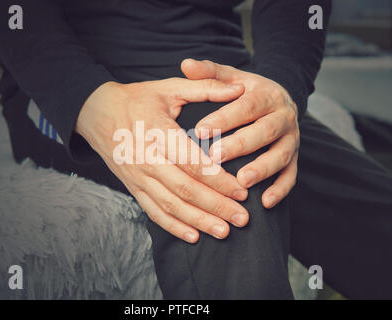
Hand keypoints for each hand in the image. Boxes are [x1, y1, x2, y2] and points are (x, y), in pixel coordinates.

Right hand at [76, 78, 249, 242]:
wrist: (96, 113)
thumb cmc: (136, 99)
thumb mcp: (168, 87)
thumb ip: (205, 87)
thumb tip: (239, 87)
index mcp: (158, 133)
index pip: (192, 162)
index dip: (218, 179)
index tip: (242, 190)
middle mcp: (147, 159)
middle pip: (185, 189)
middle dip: (216, 206)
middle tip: (242, 218)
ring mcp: (138, 177)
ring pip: (171, 205)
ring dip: (199, 221)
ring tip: (224, 232)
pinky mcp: (133, 187)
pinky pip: (153, 211)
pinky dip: (173, 226)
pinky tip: (193, 237)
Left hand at [181, 59, 299, 208]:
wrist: (278, 100)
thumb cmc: (246, 91)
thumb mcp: (231, 77)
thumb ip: (210, 72)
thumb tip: (185, 63)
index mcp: (266, 95)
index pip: (245, 106)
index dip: (224, 118)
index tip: (200, 130)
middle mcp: (283, 116)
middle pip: (264, 131)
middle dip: (240, 145)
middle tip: (215, 156)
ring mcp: (291, 139)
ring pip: (280, 155)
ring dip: (262, 170)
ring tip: (241, 182)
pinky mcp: (295, 158)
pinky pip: (291, 175)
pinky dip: (281, 190)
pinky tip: (265, 202)